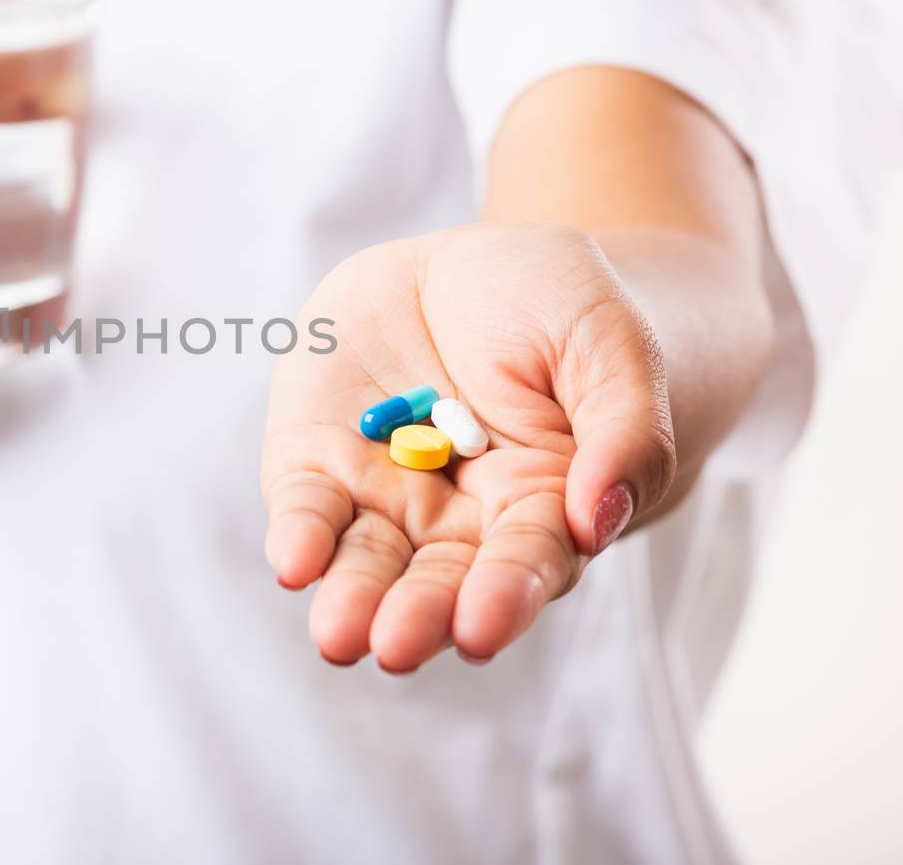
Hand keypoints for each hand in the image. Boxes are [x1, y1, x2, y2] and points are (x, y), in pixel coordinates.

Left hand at [261, 222, 676, 670]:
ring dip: (351, 598)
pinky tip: (294, 562)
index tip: (479, 629)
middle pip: (436, 580)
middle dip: (417, 616)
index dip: (503, 594)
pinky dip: (298, 535)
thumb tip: (596, 520)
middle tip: (397, 646)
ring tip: (339, 635)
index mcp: (540, 505)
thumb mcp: (612, 346)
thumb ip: (623, 433)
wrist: (468, 270)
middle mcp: (456, 519)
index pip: (524, 561)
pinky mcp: (316, 460)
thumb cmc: (559, 311)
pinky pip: (306, 505)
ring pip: (364, 560)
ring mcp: (382, 494)